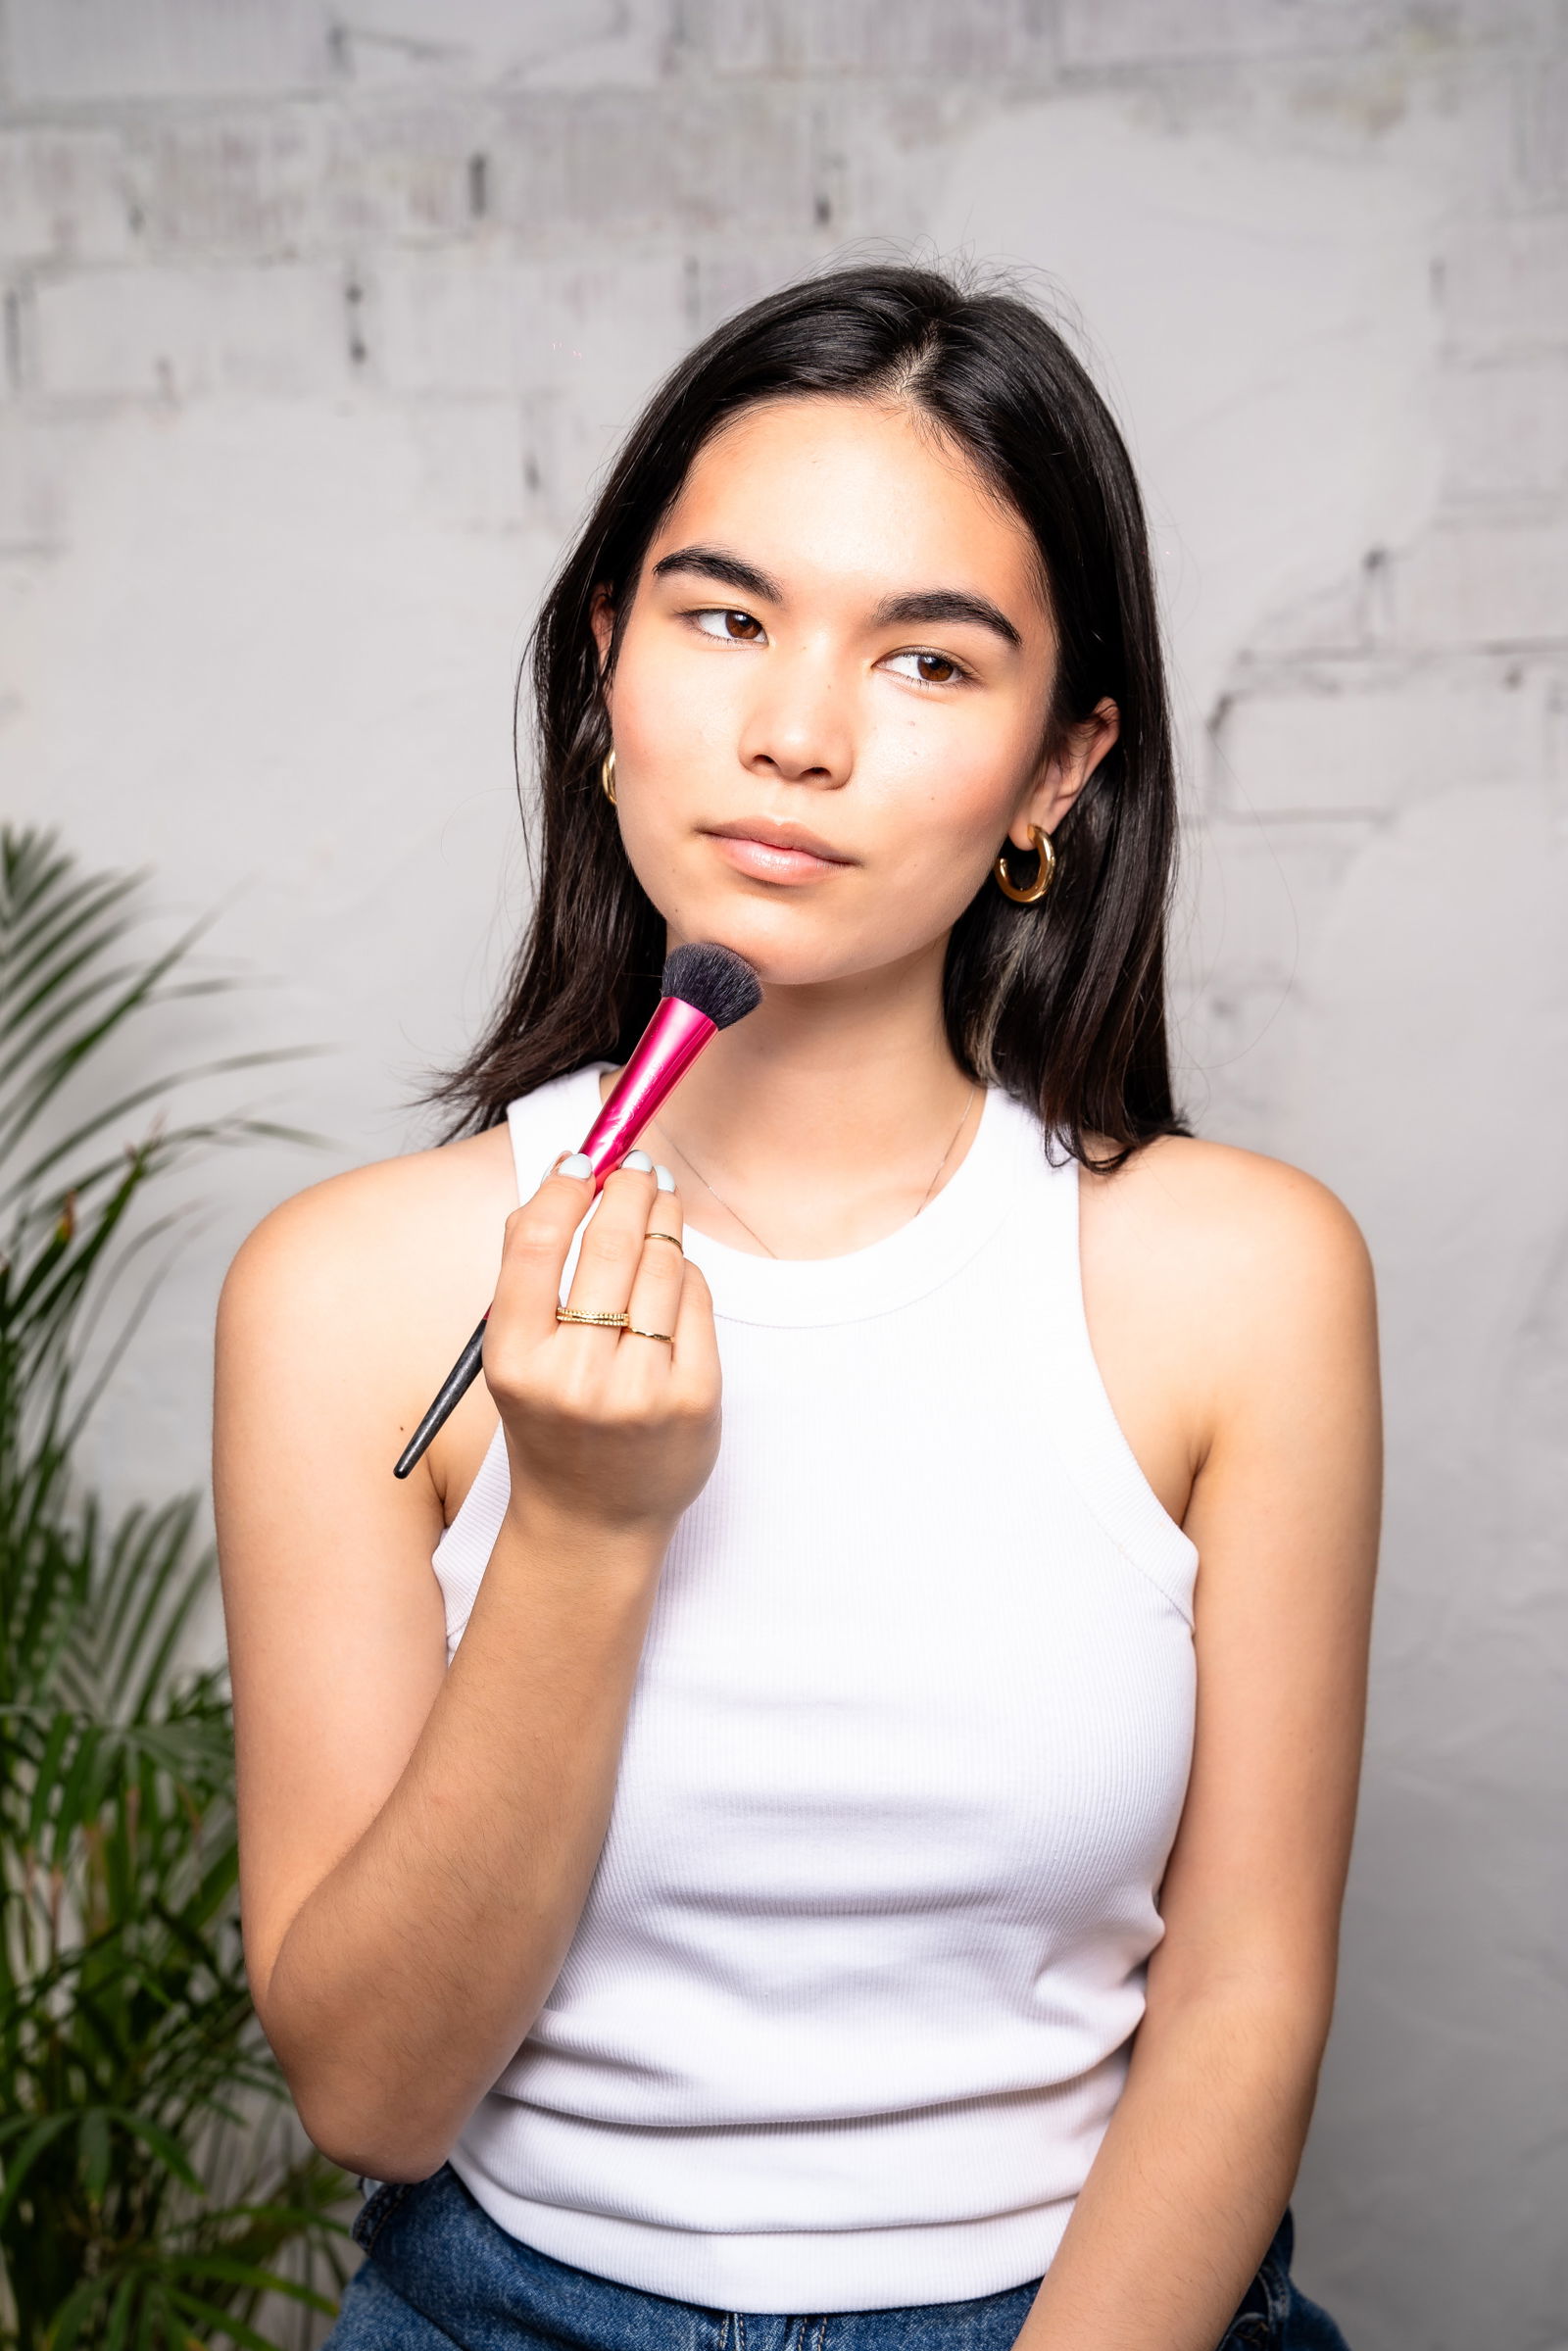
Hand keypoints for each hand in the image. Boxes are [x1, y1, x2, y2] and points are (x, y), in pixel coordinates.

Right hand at [481, 1151, 720, 1539]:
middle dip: (628, 1189)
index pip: (537, 1246)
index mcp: (516, 1360)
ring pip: (662, 1266)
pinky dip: (686, 1272)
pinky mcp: (693, 1398)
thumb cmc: (552, 1424)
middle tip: (636, 1164)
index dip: (563, 1189)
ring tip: (660, 1199)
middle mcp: (576, 1377)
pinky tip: (675, 1264)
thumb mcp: (514, 1356)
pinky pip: (695, 1302)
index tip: (582, 1161)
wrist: (592, 1520)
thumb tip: (558, 1181)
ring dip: (664, 1218)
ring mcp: (639, 1390)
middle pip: (610, 1246)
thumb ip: (524, 1272)